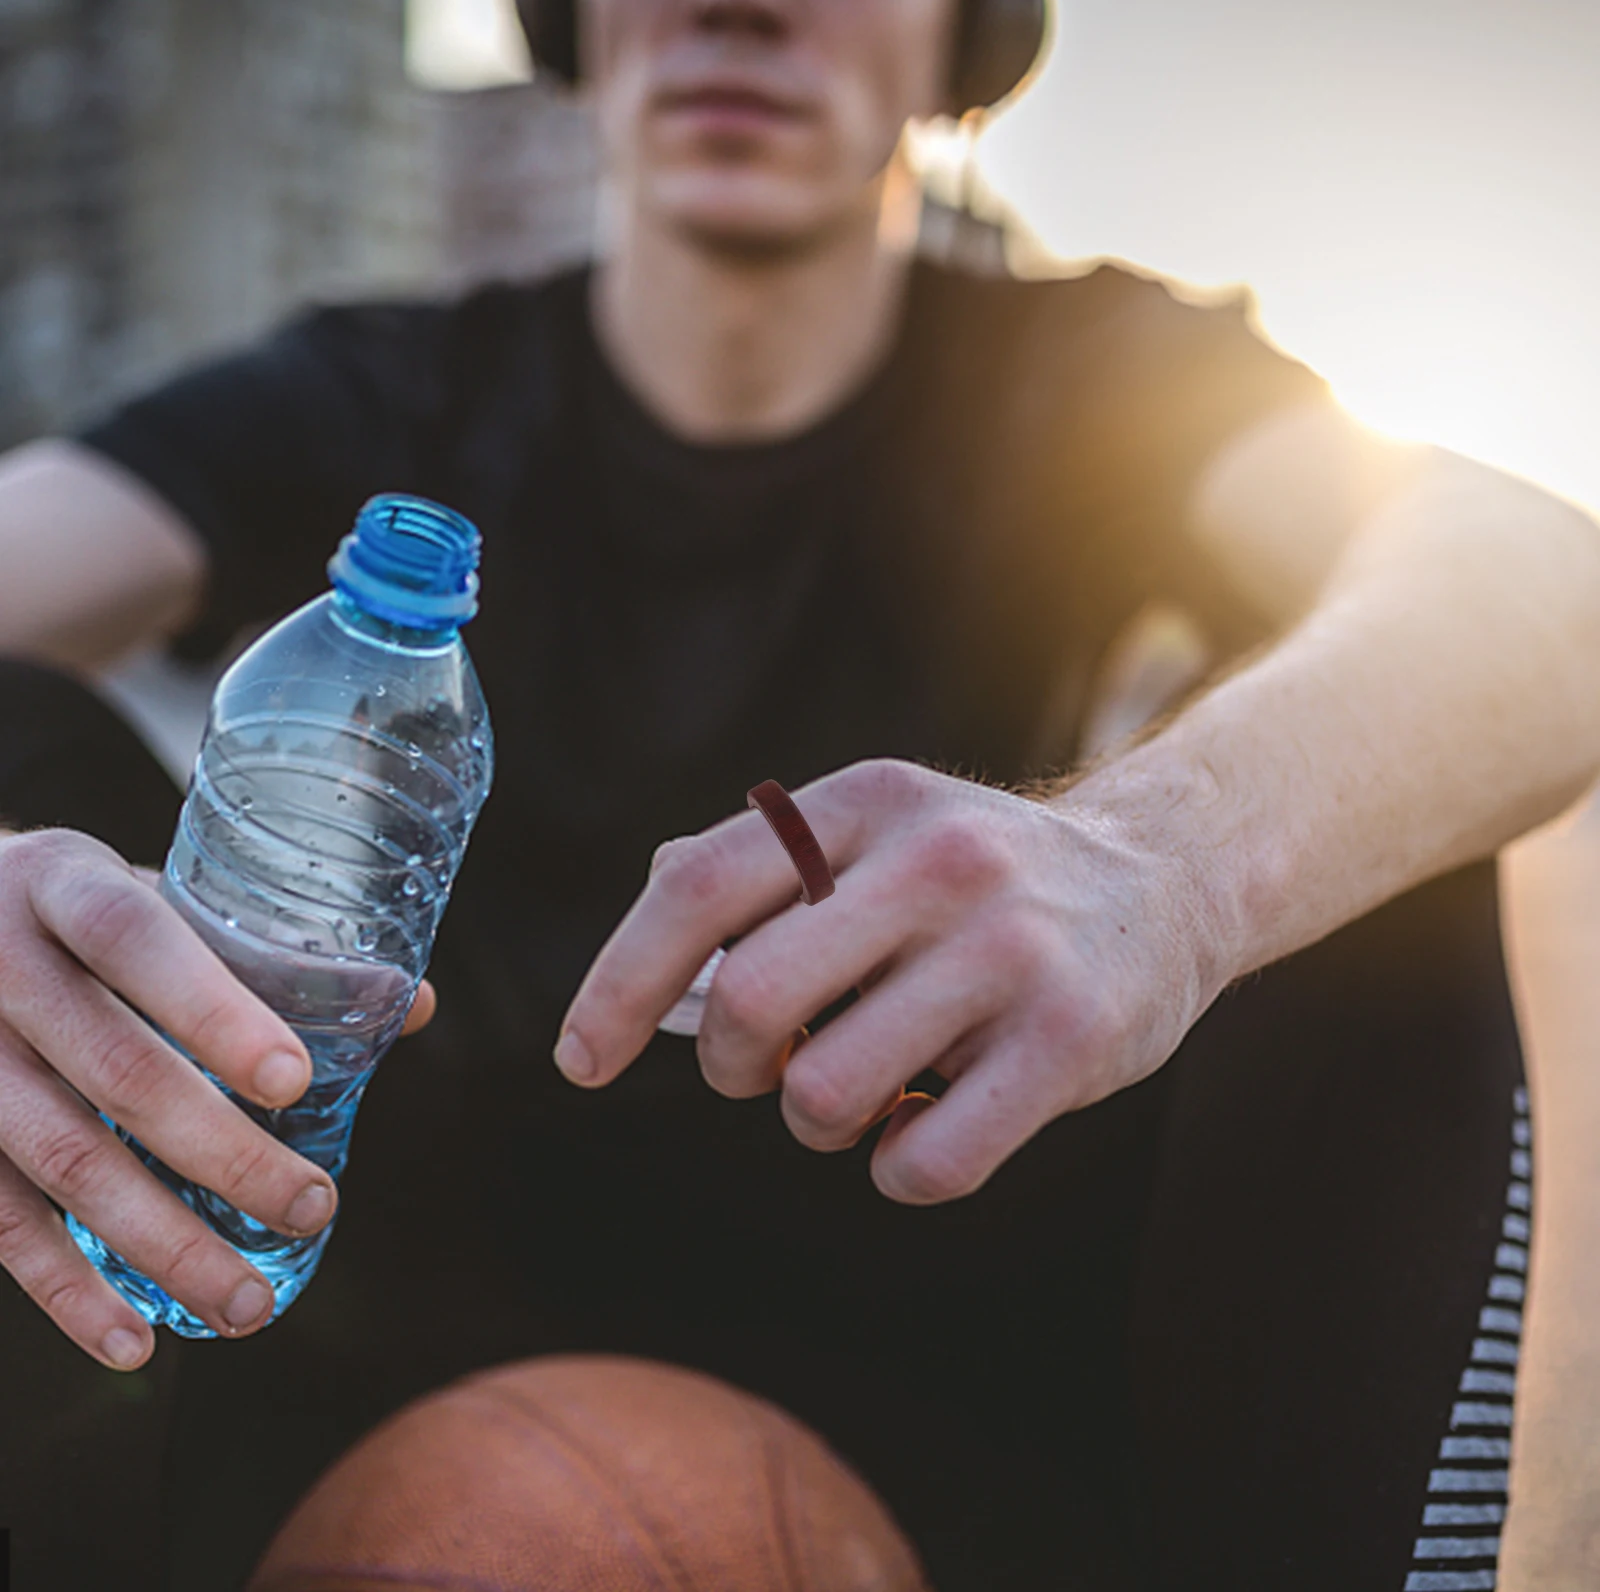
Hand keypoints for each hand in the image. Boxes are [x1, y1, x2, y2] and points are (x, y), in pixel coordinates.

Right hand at [0, 828, 433, 1369]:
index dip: (213, 1009)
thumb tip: (409, 1005)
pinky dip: (67, 1290)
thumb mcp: (152, 895)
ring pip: (62, 1161)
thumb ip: (265, 948)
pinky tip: (137, 1340)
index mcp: (60, 884)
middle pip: (115, 1070)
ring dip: (162, 1243)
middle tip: (314, 1206)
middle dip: (222, 1151)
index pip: (134, 938)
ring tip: (251, 1302)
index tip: (294, 1080)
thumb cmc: (74, 914)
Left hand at [557, 759, 1226, 1202]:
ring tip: (869, 1087)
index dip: (618, 983)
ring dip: (820, 1120)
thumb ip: (768, 863)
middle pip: (749, 1000)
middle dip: (731, 1064)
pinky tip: (929, 1125)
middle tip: (763, 1070)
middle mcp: (936, 864)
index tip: (581, 1061)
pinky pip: (928, 1161)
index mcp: (864, 806)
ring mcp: (1010, 952)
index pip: (698, 891)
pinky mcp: (1072, 1041)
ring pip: (827, 1095)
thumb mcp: (881, 827)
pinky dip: (901, 1167)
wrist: (1171, 876)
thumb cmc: (987, 875)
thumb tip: (654, 888)